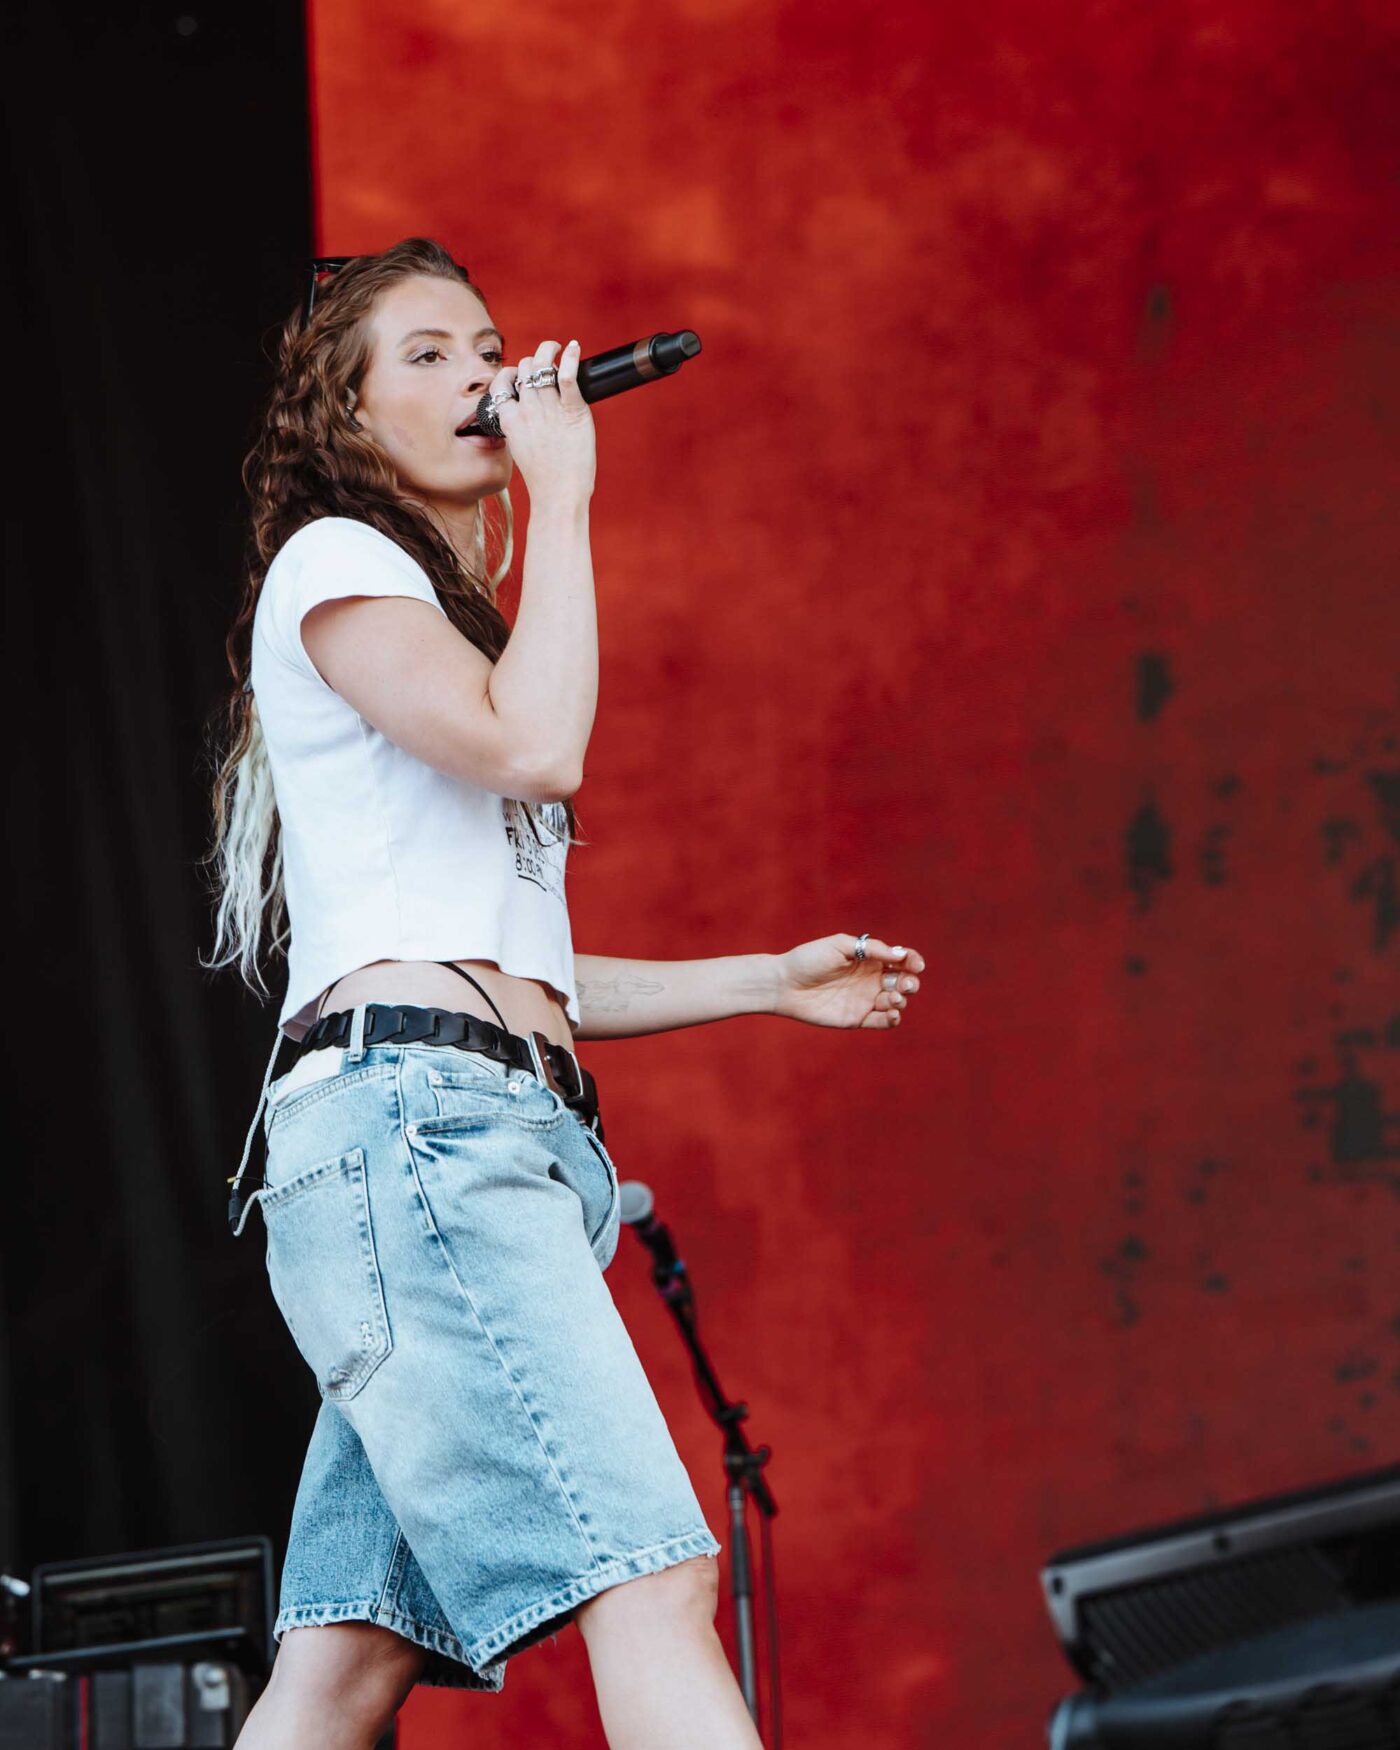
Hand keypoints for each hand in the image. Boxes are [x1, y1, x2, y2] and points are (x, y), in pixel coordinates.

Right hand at [490, 338, 595, 506]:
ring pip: (542, 365)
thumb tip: (527, 410)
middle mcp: (527, 410)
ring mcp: (549, 408)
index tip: (521, 375)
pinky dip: (571, 357)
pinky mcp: (573, 410)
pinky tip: (574, 348)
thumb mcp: (520, 448)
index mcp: (510, 419)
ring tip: (559, 348)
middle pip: (525, 369)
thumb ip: (521, 425)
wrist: (559, 494)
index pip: (502, 382)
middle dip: (534, 362)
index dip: (511, 373)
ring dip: (550, 351)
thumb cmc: (544, 477)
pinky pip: (568, 375)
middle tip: (546, 362)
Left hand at [771, 933, 923, 1028]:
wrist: (784, 985)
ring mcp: (865, 999)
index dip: (913, 961)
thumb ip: (870, 948)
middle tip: (903, 983)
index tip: (916, 964)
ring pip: (896, 1002)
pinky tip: (892, 1014)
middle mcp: (871, 979)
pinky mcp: (857, 1018)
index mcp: (869, 959)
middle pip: (903, 981)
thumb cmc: (808, 959)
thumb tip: (900, 954)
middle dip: (910, 982)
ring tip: (891, 997)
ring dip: (901, 1000)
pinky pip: (882, 1021)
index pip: (901, 959)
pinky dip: (893, 1019)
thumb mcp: (839, 945)